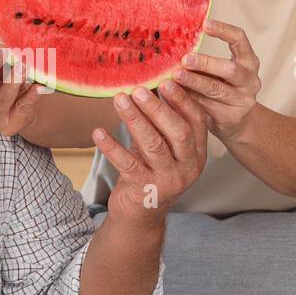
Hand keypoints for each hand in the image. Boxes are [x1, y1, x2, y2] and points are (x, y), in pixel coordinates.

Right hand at [0, 48, 45, 136]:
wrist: (21, 111)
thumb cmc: (7, 83)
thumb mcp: (0, 70)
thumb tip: (2, 45)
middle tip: (4, 52)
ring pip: (2, 98)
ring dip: (13, 81)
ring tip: (23, 67)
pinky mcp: (8, 126)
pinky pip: (21, 108)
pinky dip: (31, 96)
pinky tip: (39, 87)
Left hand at [98, 79, 206, 224]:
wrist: (141, 215)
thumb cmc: (152, 172)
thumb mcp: (163, 148)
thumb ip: (162, 123)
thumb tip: (150, 83)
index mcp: (197, 153)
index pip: (196, 121)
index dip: (182, 99)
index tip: (167, 79)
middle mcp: (188, 167)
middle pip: (177, 132)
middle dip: (158, 108)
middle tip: (139, 89)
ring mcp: (167, 180)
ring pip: (153, 145)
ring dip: (134, 120)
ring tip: (119, 100)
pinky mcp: (144, 189)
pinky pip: (127, 163)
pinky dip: (112, 146)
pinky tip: (98, 132)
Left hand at [173, 19, 261, 142]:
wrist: (235, 122)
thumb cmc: (220, 88)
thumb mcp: (218, 72)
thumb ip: (202, 60)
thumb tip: (172, 44)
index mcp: (248, 61)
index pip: (240, 39)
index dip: (224, 30)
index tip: (204, 24)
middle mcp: (250, 79)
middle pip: (230, 69)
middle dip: (206, 63)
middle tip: (185, 59)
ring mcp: (244, 99)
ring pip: (217, 89)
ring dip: (195, 81)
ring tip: (176, 76)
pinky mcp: (233, 117)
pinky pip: (208, 106)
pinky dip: (191, 99)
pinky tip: (176, 94)